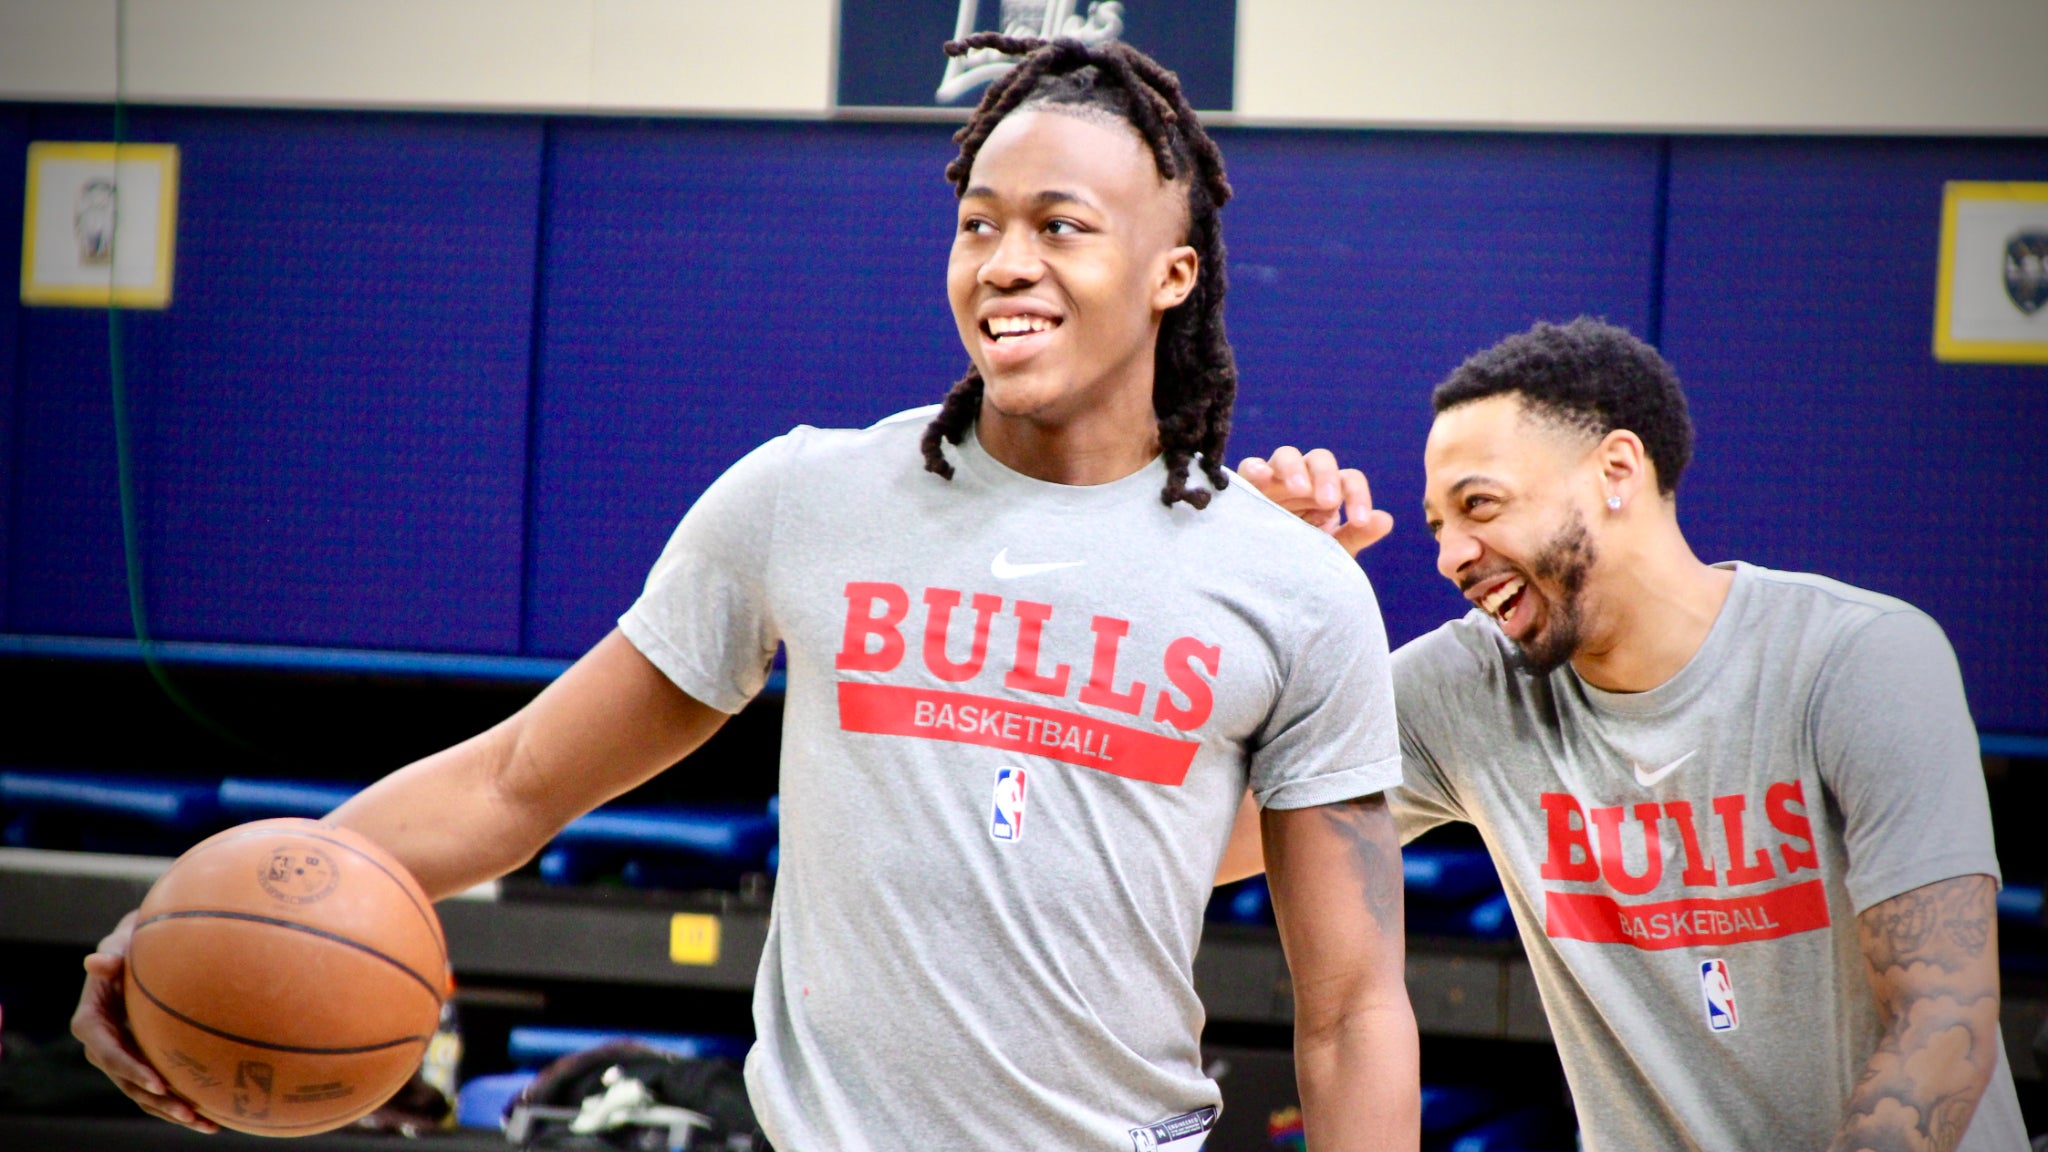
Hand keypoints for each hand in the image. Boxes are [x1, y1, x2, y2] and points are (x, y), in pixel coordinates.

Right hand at [71, 911, 218, 1132]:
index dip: (131, 1070)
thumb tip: (95, 960)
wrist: (138, 952)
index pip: (108, 1053)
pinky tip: (213, 1117)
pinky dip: (182, 1104)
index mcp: (91, 1022)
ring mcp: (124, 1058)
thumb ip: (112, 954)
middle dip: (158, 1101)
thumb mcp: (120, 944)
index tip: (158, 1082)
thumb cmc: (130, 943)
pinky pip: (161, 1088)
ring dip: (173, 1112)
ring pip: (145, 1094)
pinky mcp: (143, 1062)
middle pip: (128, 1082)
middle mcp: (103, 1046)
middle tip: (188, 1111)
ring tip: (206, 1124)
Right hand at [1237, 447, 1393, 555]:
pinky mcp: (1246, 487)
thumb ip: (1356, 535)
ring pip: (1286, 455)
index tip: (1358, 521)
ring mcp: (1274, 481)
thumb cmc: (1301, 563)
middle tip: (1329, 501)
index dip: (1357, 496)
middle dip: (1327, 477)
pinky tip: (1261, 477)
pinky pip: (1249, 467)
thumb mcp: (1331, 553)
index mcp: (1327, 494)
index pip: (1349, 480)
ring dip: (1295, 468)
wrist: (1264, 580)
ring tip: (1298, 489)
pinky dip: (1255, 467)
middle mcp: (1303, 481)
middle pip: (1320, 459)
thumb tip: (1385, 519)